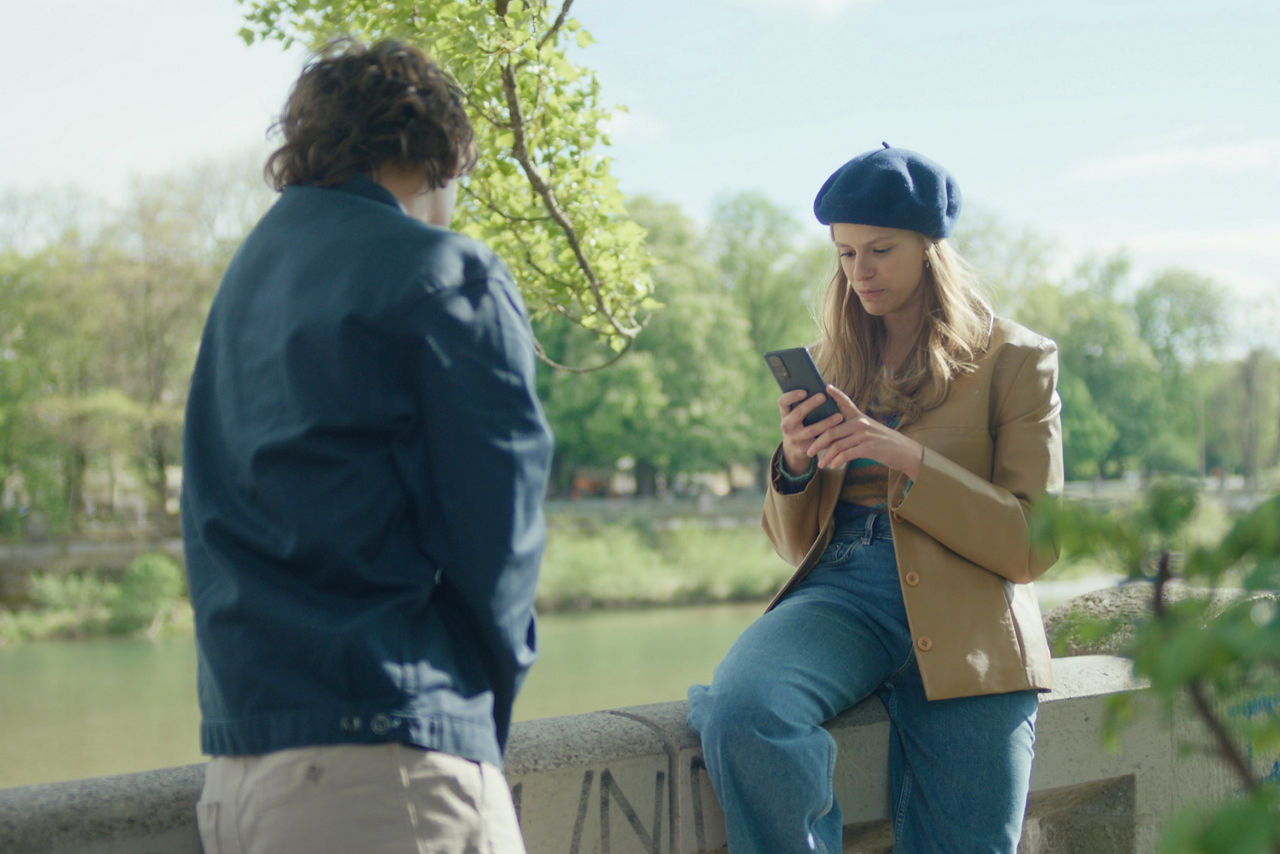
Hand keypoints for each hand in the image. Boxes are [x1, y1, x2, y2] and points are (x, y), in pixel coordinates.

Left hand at [802, 385, 923, 479]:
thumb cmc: (885, 443)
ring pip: (837, 445)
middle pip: (832, 431)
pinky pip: (846, 454)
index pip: (846, 402)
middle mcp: (861, 423)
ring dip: (826, 456)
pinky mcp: (868, 448)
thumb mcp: (870, 430)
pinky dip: (836, 460)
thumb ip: (853, 430)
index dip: (836, 394)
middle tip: (809, 451)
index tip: (826, 387)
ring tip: (820, 463)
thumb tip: (831, 436)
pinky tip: (832, 465)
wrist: (905, 453)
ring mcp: (865, 435)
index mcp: (860, 417)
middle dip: (817, 442)